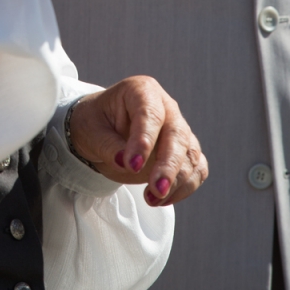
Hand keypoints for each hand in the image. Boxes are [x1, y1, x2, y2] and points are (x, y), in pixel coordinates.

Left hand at [68, 76, 208, 205]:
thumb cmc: (95, 124)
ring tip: (151, 199)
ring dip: (176, 181)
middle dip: (168, 165)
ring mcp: (178, 128)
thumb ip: (108, 146)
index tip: (132, 165)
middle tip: (155, 189)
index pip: (150, 113)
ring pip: (190, 154)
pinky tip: (163, 199)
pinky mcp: (185, 150)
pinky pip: (197, 168)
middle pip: (177, 134)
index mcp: (141, 90)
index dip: (144, 140)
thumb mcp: (91, 131)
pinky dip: (186, 186)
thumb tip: (125, 162)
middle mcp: (166, 106)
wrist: (101, 130)